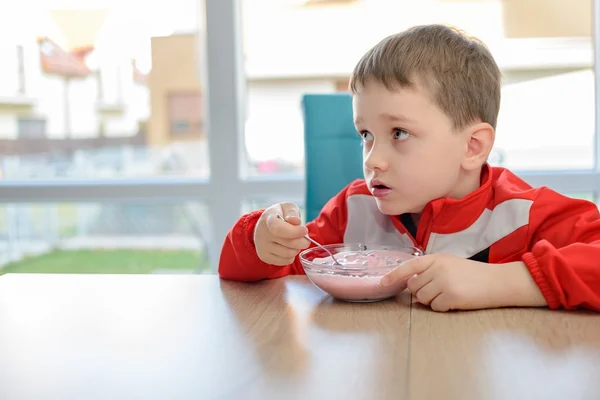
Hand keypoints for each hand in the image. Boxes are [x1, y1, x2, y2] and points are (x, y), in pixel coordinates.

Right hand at [254, 202, 310, 265]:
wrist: (264, 226)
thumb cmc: (279, 215)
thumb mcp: (286, 208)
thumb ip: (292, 213)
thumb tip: (296, 221)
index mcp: (268, 219)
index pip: (278, 228)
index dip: (295, 231)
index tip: (304, 230)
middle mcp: (262, 234)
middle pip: (288, 243)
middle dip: (302, 241)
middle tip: (305, 238)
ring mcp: (262, 247)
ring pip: (289, 253)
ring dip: (297, 249)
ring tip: (295, 242)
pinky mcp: (265, 257)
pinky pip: (286, 261)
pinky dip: (291, 256)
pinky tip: (288, 248)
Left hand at [381, 254, 546, 311]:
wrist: (497, 282)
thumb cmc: (473, 274)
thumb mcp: (450, 264)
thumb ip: (431, 269)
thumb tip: (411, 282)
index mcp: (436, 259)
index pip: (409, 266)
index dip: (394, 275)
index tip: (382, 283)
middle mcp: (438, 269)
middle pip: (414, 287)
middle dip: (422, 292)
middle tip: (439, 290)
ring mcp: (444, 282)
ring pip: (422, 299)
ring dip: (432, 301)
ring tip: (448, 294)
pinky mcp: (451, 297)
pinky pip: (435, 308)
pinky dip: (442, 308)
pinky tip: (455, 301)